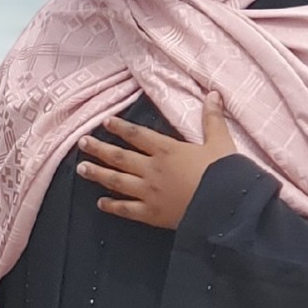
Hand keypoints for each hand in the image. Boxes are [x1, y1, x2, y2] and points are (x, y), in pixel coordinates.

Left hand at [77, 94, 237, 230]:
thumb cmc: (225, 173)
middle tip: (82, 143)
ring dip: (98, 174)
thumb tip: (214, 93)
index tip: (105, 122)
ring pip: (117, 181)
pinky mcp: (152, 213)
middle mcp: (152, 169)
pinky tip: (100, 203)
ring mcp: (149, 192)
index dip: (120, 128)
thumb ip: (213, 119)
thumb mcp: (220, 142)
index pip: (138, 135)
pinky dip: (112, 206)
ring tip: (81, 168)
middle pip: (120, 156)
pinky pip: (126, 209)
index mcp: (167, 150)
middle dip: (99, 149)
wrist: (227, 207)